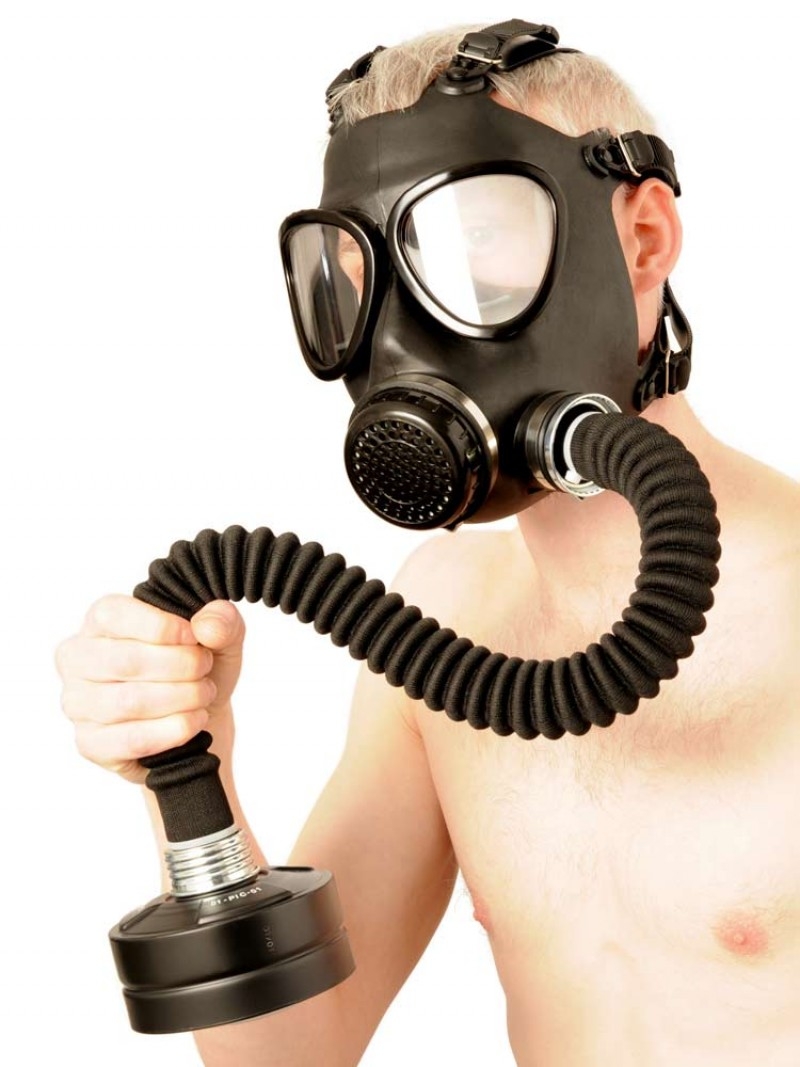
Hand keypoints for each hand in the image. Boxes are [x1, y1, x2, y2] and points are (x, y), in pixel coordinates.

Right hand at [57, 596, 244, 783]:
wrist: (201, 717)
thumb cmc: (198, 668)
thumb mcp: (220, 637)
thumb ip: (222, 621)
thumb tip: (208, 626)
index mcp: (100, 621)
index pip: (114, 615)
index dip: (162, 627)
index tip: (195, 638)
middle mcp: (77, 658)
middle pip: (125, 661)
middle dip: (180, 666)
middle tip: (204, 670)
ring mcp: (78, 703)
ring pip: (129, 702)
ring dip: (181, 698)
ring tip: (203, 695)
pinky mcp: (90, 743)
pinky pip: (132, 739)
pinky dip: (174, 730)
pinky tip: (194, 720)